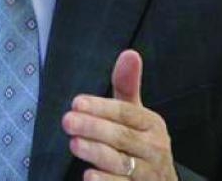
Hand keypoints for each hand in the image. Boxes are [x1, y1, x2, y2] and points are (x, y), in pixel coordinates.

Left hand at [62, 50, 175, 179]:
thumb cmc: (141, 143)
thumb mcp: (136, 115)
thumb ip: (127, 87)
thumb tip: (130, 53)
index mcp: (152, 125)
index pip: (126, 113)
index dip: (102, 107)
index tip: (77, 102)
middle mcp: (154, 149)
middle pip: (122, 137)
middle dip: (94, 128)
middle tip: (68, 121)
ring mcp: (147, 174)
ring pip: (121, 163)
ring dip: (97, 153)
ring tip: (75, 144)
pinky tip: (89, 176)